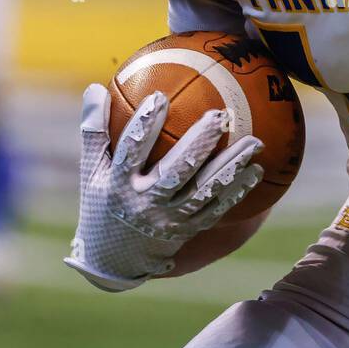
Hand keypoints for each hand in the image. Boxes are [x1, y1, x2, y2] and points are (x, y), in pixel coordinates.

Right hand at [65, 83, 263, 292]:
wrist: (115, 260)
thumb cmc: (102, 203)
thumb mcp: (92, 170)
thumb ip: (94, 131)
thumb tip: (93, 87)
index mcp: (119, 185)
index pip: (131, 151)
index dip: (144, 125)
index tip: (160, 96)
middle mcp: (145, 204)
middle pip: (175, 172)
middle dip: (199, 144)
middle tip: (220, 116)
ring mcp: (169, 220)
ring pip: (203, 192)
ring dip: (230, 167)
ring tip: (255, 142)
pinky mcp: (187, 231)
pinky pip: (216, 210)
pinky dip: (236, 192)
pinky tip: (256, 171)